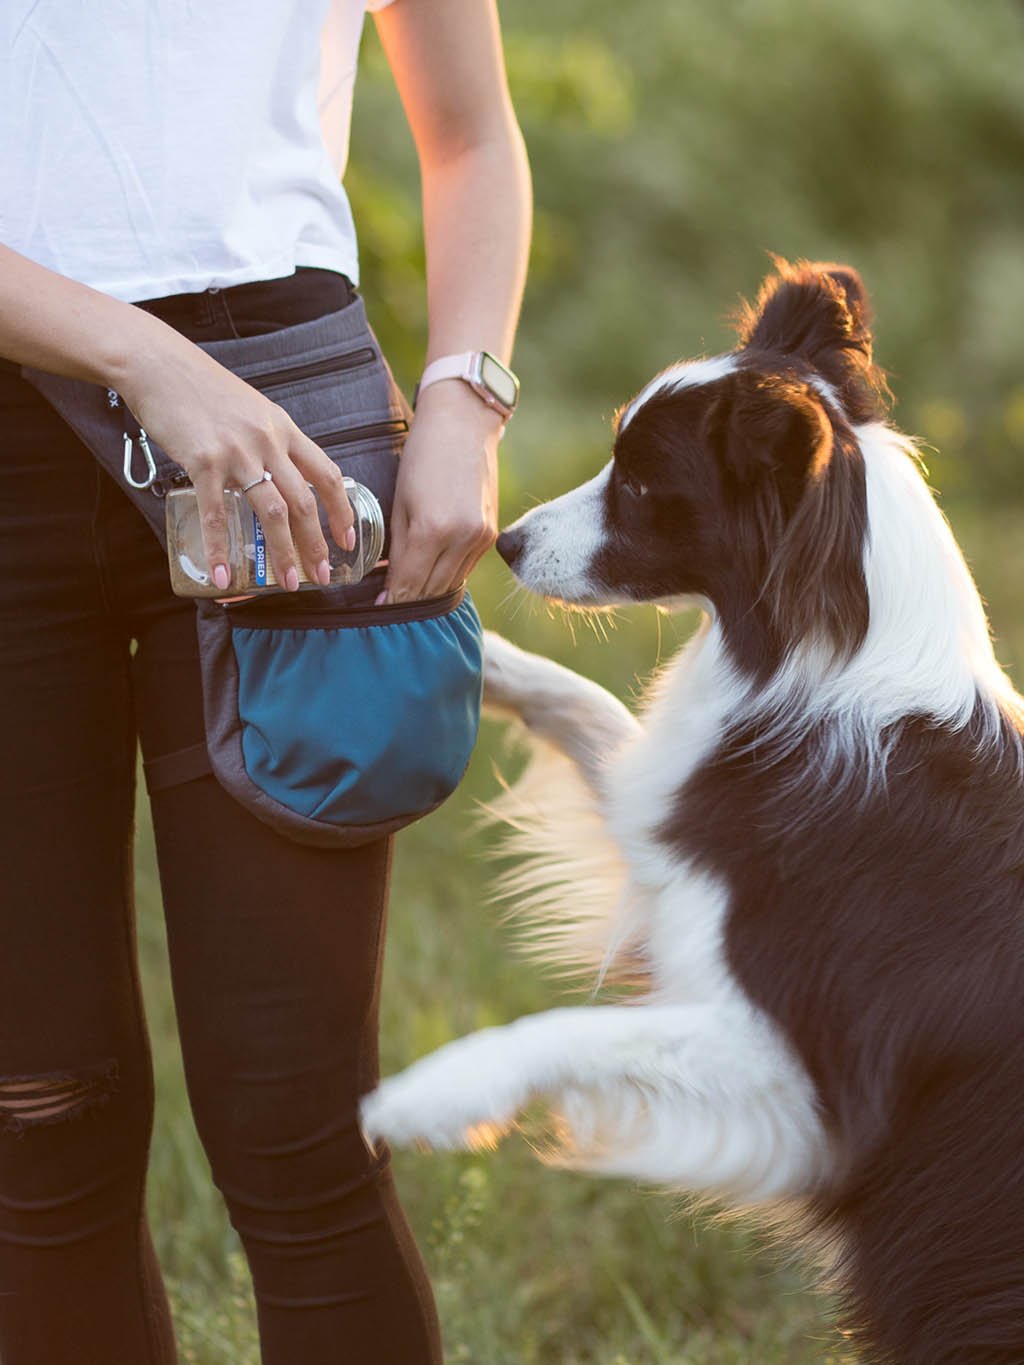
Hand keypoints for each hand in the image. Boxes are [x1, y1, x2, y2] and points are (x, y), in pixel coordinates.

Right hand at [118, 329, 354, 591]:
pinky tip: (222, 575)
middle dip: (317, 544)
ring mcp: (237, 451)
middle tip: (323, 576)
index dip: (341, 511)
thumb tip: (280, 476)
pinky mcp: (203, 461)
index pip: (326, 474)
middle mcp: (268, 441)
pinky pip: (217, 514)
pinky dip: (220, 548)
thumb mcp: (252, 410)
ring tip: (288, 583)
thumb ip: (269, 441)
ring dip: (283, 553)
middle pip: (304, 501)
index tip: (347, 540)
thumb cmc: (202, 389)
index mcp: (284, 429)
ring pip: (273, 511)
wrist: (158, 364)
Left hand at [380, 380, 501, 602]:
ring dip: (429, 592)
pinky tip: (432, 574)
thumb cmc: (422, 457)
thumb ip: (398, 546)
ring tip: (408, 597)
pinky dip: (448, 575)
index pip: (408, 581)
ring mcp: (481, 538)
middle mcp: (462, 539)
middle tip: (388, 609)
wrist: (464, 426)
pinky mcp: (491, 534)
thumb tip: (389, 581)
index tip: (377, 609)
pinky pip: (466, 568)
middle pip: (431, 589)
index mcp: (433, 529)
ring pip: (451, 583)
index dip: (392, 599)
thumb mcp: (400, 502)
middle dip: (408, 600)